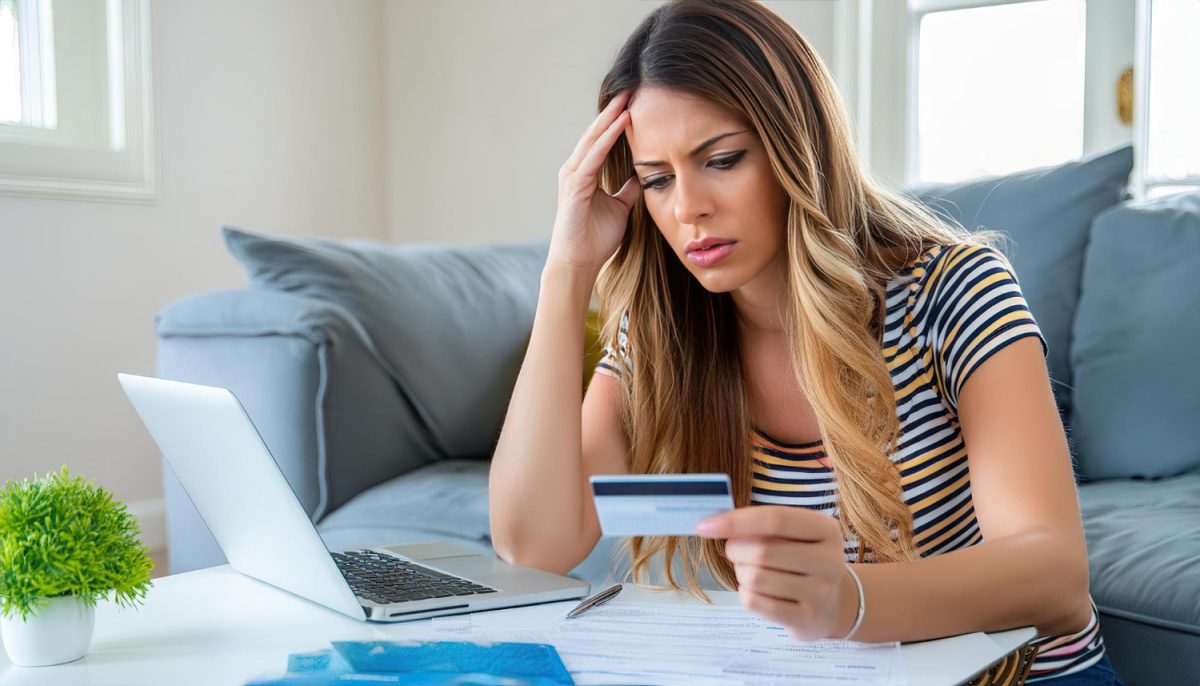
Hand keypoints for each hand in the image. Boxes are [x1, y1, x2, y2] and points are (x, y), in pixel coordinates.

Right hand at [546, 89, 642, 276]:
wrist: (579, 264)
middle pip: (597, 132)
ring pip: (594, 139)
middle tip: (632, 87)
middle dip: (614, 110)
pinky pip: (594, 156)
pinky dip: (608, 138)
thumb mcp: (620, 208)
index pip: (603, 140)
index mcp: (585, 173)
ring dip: (611, 117)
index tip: (637, 102)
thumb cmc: (595, 240)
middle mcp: (576, 169)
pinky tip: (622, 122)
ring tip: (628, 96)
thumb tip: (644, 175)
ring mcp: (573, 176)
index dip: (619, 120)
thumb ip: (628, 190)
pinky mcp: (575, 186)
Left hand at [696, 506, 856, 640]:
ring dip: (740, 572)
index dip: (737, 521)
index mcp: (826, 530)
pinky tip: (757, 590)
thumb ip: (762, 525)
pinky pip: (755, 602)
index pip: (776, 519)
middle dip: (736, 550)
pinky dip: (745, 593)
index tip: (705, 526)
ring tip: (751, 571)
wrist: (834, 603)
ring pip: (755, 578)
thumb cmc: (802, 559)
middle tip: (735, 551)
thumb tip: (713, 524)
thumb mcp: (795, 534)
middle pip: (762, 551)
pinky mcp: (807, 620)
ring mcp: (821, 594)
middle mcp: (830, 561)